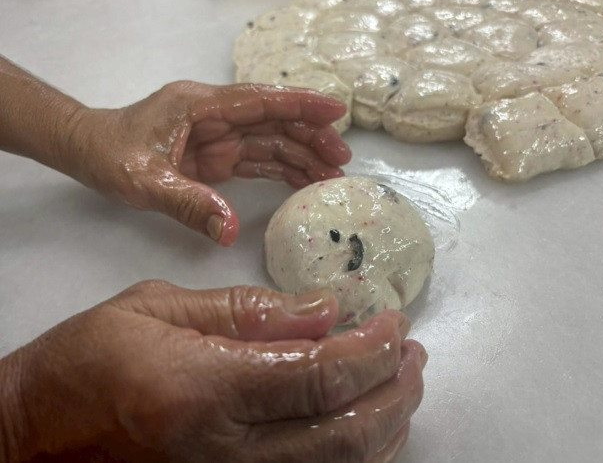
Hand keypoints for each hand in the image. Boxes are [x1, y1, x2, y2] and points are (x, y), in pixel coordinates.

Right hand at [3, 281, 426, 462]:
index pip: (319, 374)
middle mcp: (224, 451)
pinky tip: (368, 425)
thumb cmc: (88, 362)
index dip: (371, 348)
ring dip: (387, 425)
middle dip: (395, 388)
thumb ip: (248, 310)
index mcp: (203, 390)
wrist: (36, 436)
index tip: (393, 322)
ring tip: (402, 382)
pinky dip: (357, 456)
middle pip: (345, 432)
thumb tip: (325, 309)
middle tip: (412, 352)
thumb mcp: (158, 308)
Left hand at [70, 83, 351, 245]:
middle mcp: (216, 117)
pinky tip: (306, 182)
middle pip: (274, 122)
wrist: (88, 152)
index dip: (300, 105)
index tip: (335, 110)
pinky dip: (283, 171)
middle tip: (341, 160)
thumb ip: (188, 203)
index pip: (260, 102)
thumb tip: (231, 231)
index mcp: (201, 106)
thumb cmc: (110, 155)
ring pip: (271, 142)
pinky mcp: (218, 157)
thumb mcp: (144, 180)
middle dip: (310, 137)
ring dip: (302, 156)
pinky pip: (258, 162)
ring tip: (333, 175)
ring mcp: (219, 137)